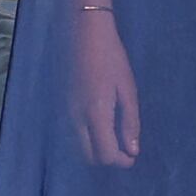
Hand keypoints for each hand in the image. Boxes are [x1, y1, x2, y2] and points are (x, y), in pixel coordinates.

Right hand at [70, 7, 141, 165]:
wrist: (82, 34)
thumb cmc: (111, 58)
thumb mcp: (128, 89)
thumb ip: (130, 122)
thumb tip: (132, 150)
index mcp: (95, 113)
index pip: (104, 154)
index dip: (120, 161)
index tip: (132, 157)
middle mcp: (75, 118)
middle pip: (88, 156)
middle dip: (107, 159)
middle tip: (125, 151)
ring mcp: (65, 112)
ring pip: (78, 146)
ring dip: (96, 150)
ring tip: (116, 139)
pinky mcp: (62, 105)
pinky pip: (73, 134)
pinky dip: (87, 139)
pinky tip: (102, 128)